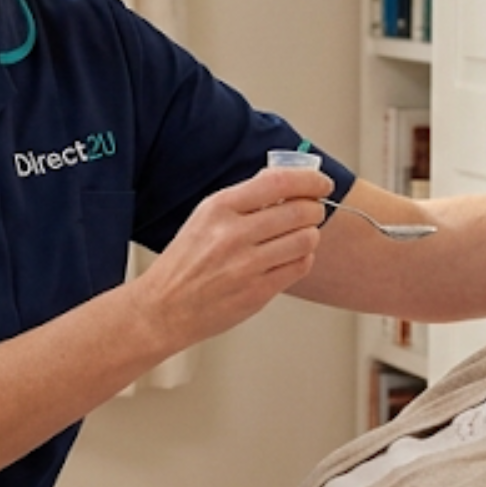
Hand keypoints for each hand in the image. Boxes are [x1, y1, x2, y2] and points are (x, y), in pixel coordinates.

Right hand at [129, 166, 328, 346]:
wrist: (164, 307)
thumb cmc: (185, 262)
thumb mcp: (205, 217)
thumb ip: (245, 198)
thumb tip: (286, 179)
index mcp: (219, 208)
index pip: (279, 183)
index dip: (309, 179)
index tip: (321, 182)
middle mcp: (233, 234)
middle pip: (299, 211)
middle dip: (314, 208)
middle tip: (313, 210)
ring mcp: (247, 265)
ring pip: (306, 239)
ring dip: (311, 234)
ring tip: (300, 235)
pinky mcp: (258, 292)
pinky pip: (299, 266)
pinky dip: (303, 258)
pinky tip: (291, 256)